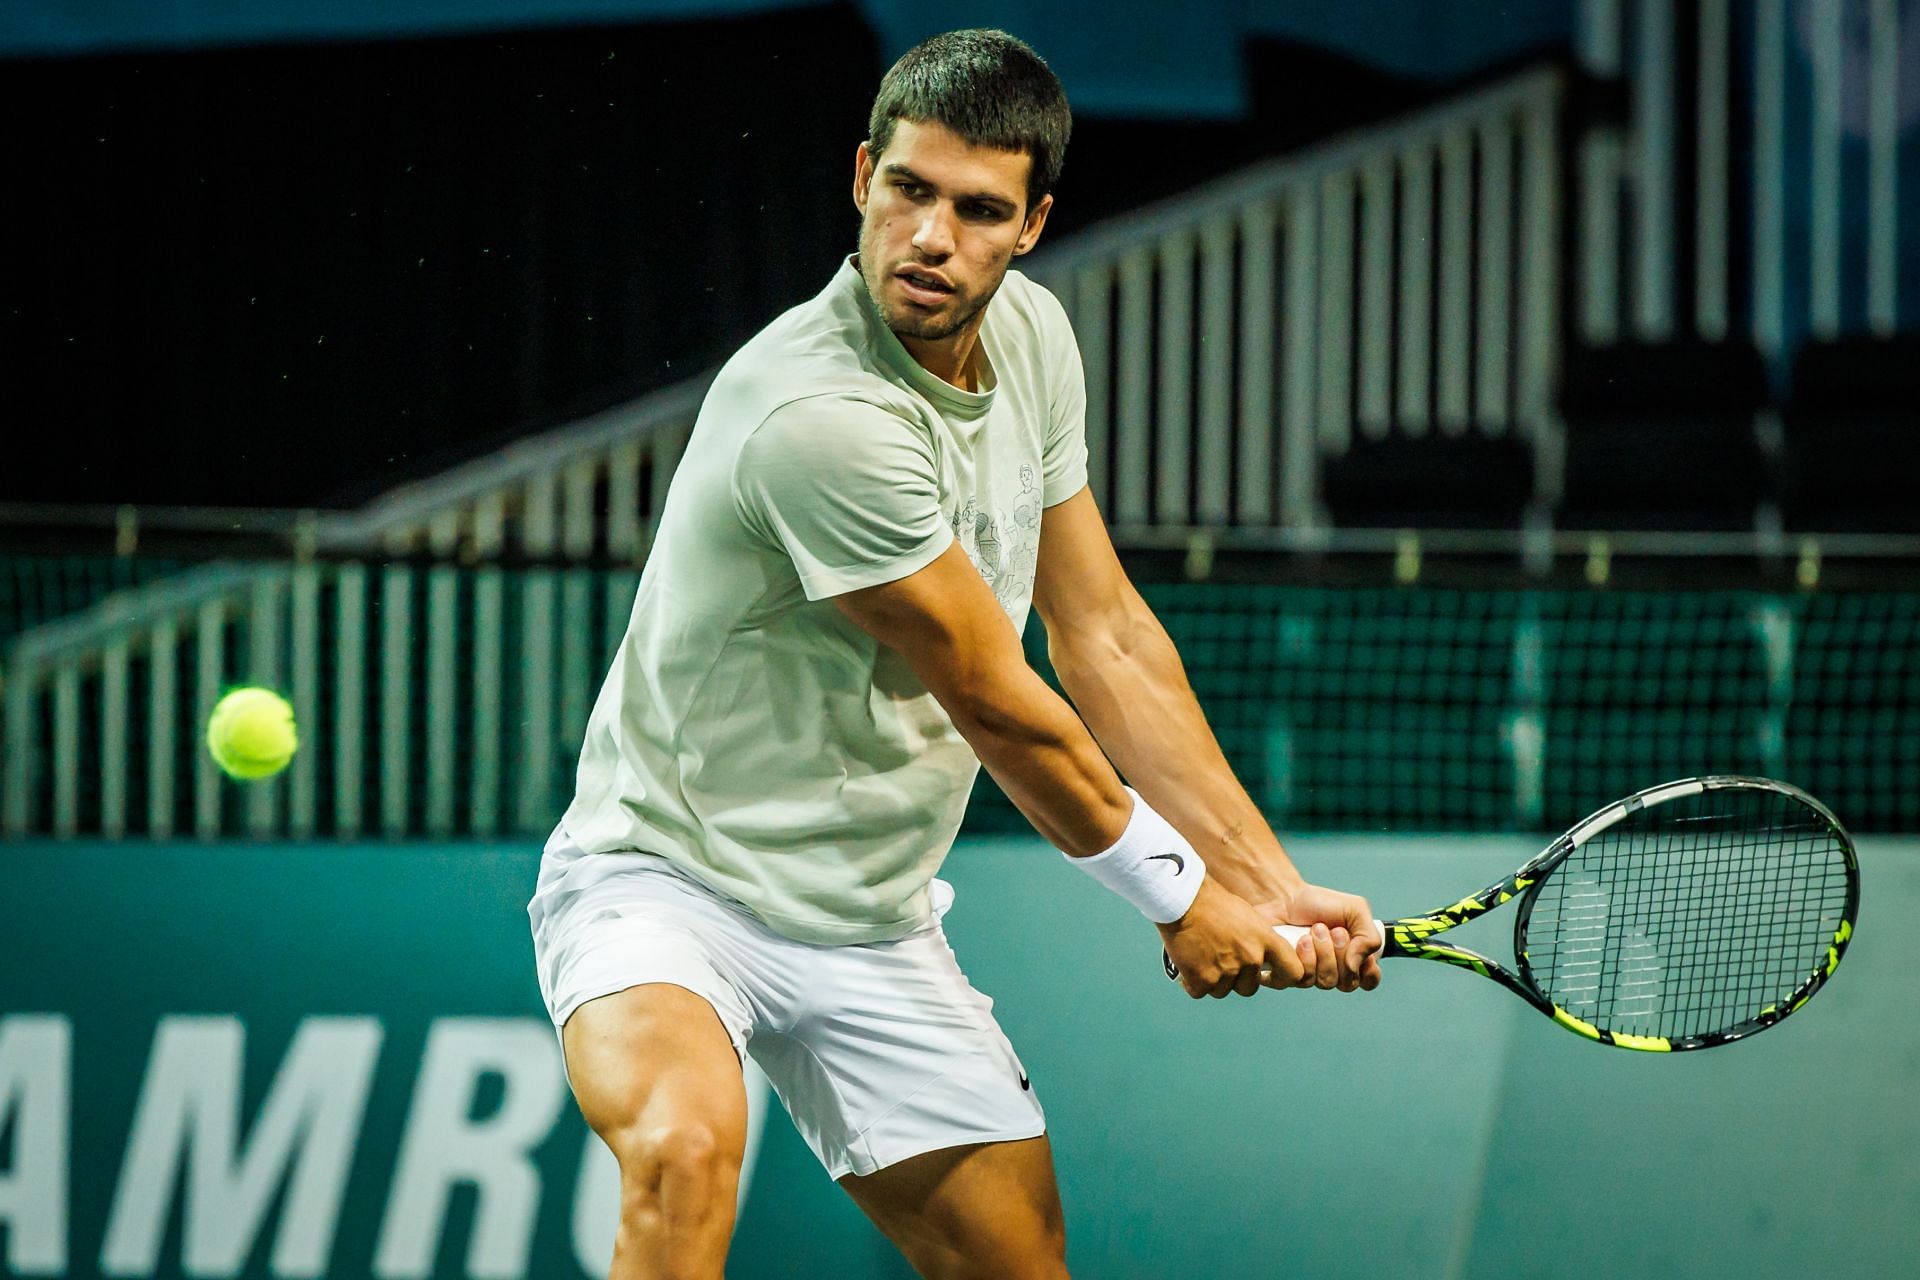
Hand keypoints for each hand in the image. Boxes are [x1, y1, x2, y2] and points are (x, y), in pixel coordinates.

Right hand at [1158, 878, 1306, 997]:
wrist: (1183, 900)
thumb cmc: (1212, 902)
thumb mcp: (1247, 916)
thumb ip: (1258, 939)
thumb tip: (1260, 957)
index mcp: (1265, 940)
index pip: (1293, 971)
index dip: (1283, 977)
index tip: (1270, 975)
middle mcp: (1250, 958)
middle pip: (1249, 987)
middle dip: (1235, 978)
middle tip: (1219, 960)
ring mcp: (1227, 971)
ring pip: (1223, 990)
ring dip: (1213, 980)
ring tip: (1201, 958)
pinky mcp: (1202, 980)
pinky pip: (1200, 991)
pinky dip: (1192, 982)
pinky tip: (1188, 964)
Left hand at [1260, 884, 1382, 991]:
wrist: (1285, 897)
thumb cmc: (1320, 903)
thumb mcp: (1356, 910)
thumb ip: (1369, 938)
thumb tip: (1355, 966)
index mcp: (1354, 957)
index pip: (1369, 981)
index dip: (1368, 970)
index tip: (1360, 949)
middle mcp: (1334, 971)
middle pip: (1348, 984)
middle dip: (1342, 953)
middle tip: (1334, 930)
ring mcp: (1313, 975)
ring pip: (1326, 982)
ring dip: (1324, 952)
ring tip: (1315, 929)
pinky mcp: (1291, 975)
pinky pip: (1304, 980)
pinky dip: (1306, 957)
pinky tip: (1301, 940)